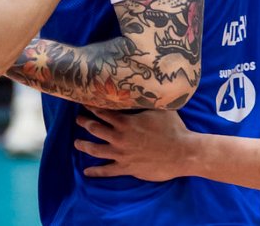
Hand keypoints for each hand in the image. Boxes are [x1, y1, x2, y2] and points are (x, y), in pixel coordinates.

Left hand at [74, 108, 191, 181]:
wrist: (183, 153)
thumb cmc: (174, 128)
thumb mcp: (160, 108)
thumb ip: (146, 100)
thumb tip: (141, 87)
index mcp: (126, 122)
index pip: (103, 111)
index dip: (92, 106)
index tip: (84, 102)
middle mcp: (120, 137)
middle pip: (95, 129)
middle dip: (84, 122)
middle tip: (77, 119)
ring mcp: (122, 154)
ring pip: (96, 150)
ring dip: (84, 145)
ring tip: (76, 143)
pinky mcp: (127, 168)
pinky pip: (107, 171)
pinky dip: (96, 171)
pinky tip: (87, 172)